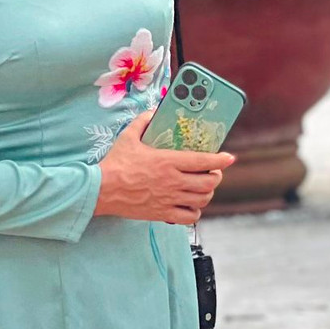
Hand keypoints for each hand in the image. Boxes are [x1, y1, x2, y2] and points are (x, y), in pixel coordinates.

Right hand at [94, 111, 233, 224]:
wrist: (100, 190)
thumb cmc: (115, 163)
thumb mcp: (129, 137)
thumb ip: (143, 121)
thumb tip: (153, 111)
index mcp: (168, 161)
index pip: (204, 161)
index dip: (221, 160)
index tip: (229, 158)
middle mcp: (173, 181)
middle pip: (209, 182)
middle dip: (216, 176)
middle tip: (212, 172)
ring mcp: (169, 199)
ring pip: (202, 200)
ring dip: (207, 193)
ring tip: (203, 188)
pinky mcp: (161, 213)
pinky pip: (189, 217)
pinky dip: (194, 212)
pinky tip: (190, 205)